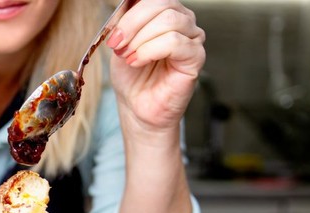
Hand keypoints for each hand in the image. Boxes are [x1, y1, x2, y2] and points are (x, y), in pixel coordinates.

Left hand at [106, 0, 204, 139]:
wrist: (136, 106)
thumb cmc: (131, 77)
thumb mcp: (121, 43)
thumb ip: (125, 22)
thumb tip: (127, 3)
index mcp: (165, 13)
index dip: (130, 13)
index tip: (113, 34)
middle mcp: (182, 21)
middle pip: (162, 5)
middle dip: (132, 24)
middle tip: (118, 45)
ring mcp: (192, 38)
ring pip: (169, 21)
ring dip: (140, 39)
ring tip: (128, 56)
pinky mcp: (196, 56)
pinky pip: (174, 42)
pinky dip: (149, 50)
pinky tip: (137, 62)